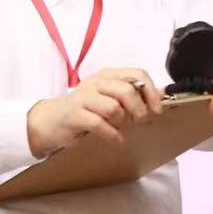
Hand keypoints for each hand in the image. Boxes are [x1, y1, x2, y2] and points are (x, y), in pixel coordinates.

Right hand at [26, 67, 162, 155]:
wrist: (50, 121)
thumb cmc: (85, 110)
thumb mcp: (108, 97)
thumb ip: (132, 94)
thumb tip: (162, 96)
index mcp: (107, 75)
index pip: (137, 74)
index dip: (151, 91)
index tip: (156, 109)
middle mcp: (95, 83)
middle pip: (127, 91)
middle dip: (139, 109)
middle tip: (139, 122)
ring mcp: (83, 98)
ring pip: (114, 107)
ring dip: (123, 122)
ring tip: (121, 128)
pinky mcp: (74, 115)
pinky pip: (99, 124)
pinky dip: (113, 135)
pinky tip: (116, 140)